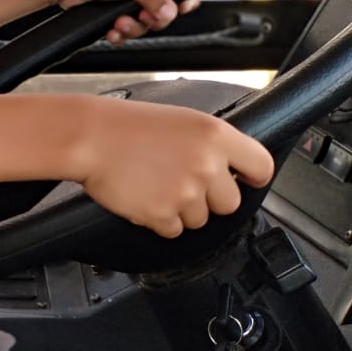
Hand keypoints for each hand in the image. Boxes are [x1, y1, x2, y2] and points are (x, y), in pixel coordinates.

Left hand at [39, 0, 198, 44]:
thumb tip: (171, 12)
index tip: (183, 9)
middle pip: (161, 12)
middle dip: (151, 19)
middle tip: (144, 18)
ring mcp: (126, 2)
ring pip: (142, 25)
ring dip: (132, 29)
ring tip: (119, 24)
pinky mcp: (112, 16)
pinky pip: (125, 32)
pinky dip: (119, 35)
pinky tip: (111, 33)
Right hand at [72, 100, 273, 238]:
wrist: (90, 138)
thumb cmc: (126, 126)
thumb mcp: (181, 120)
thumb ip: (210, 143)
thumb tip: (227, 167)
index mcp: (215, 135)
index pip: (261, 166)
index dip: (251, 177)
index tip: (243, 180)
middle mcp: (207, 165)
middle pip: (230, 203)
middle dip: (210, 199)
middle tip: (183, 182)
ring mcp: (186, 193)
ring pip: (200, 219)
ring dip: (182, 210)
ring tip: (156, 185)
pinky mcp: (164, 215)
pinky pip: (174, 230)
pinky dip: (160, 219)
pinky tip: (145, 196)